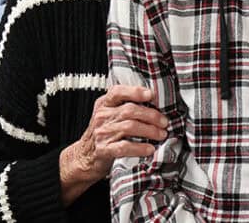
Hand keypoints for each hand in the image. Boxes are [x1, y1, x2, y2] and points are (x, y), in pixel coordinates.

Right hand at [59, 85, 167, 205]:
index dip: (135, 92)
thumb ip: (123, 106)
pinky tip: (150, 149)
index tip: (151, 95)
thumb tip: (153, 103)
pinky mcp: (104, 150)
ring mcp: (102, 133)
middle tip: (164, 122)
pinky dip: (140, 148)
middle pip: (130, 110)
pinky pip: (125, 147)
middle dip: (151, 115)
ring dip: (150, 131)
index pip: (117, 92)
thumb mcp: (108, 114)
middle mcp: (102, 116)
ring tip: (161, 135)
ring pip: (130, 127)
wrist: (84, 156)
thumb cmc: (103, 133)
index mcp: (103, 104)